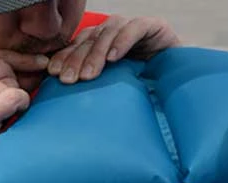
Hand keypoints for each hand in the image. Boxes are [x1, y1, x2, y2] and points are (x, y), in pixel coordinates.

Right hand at [0, 50, 50, 182]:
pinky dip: (21, 104)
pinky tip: (16, 114)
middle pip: (2, 66)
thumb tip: (28, 63)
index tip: (36, 63)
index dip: (17, 58)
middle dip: (19, 78)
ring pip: (9, 82)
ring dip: (17, 96)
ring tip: (10, 112)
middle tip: (22, 95)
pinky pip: (14, 97)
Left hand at [47, 16, 179, 83]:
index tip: (51, 73)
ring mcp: (132, 29)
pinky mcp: (154, 27)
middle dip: (76, 59)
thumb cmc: (137, 94)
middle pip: (89, 39)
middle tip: (67, 79)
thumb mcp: (106, 93)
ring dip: (96, 53)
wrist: (175, 85)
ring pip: (108, 32)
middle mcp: (113, 34)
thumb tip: (57, 110)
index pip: (76, 46)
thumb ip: (87, 92)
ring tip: (89, 75)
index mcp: (98, 46)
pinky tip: (114, 58)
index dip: (63, 57)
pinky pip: (135, 28)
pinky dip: (123, 41)